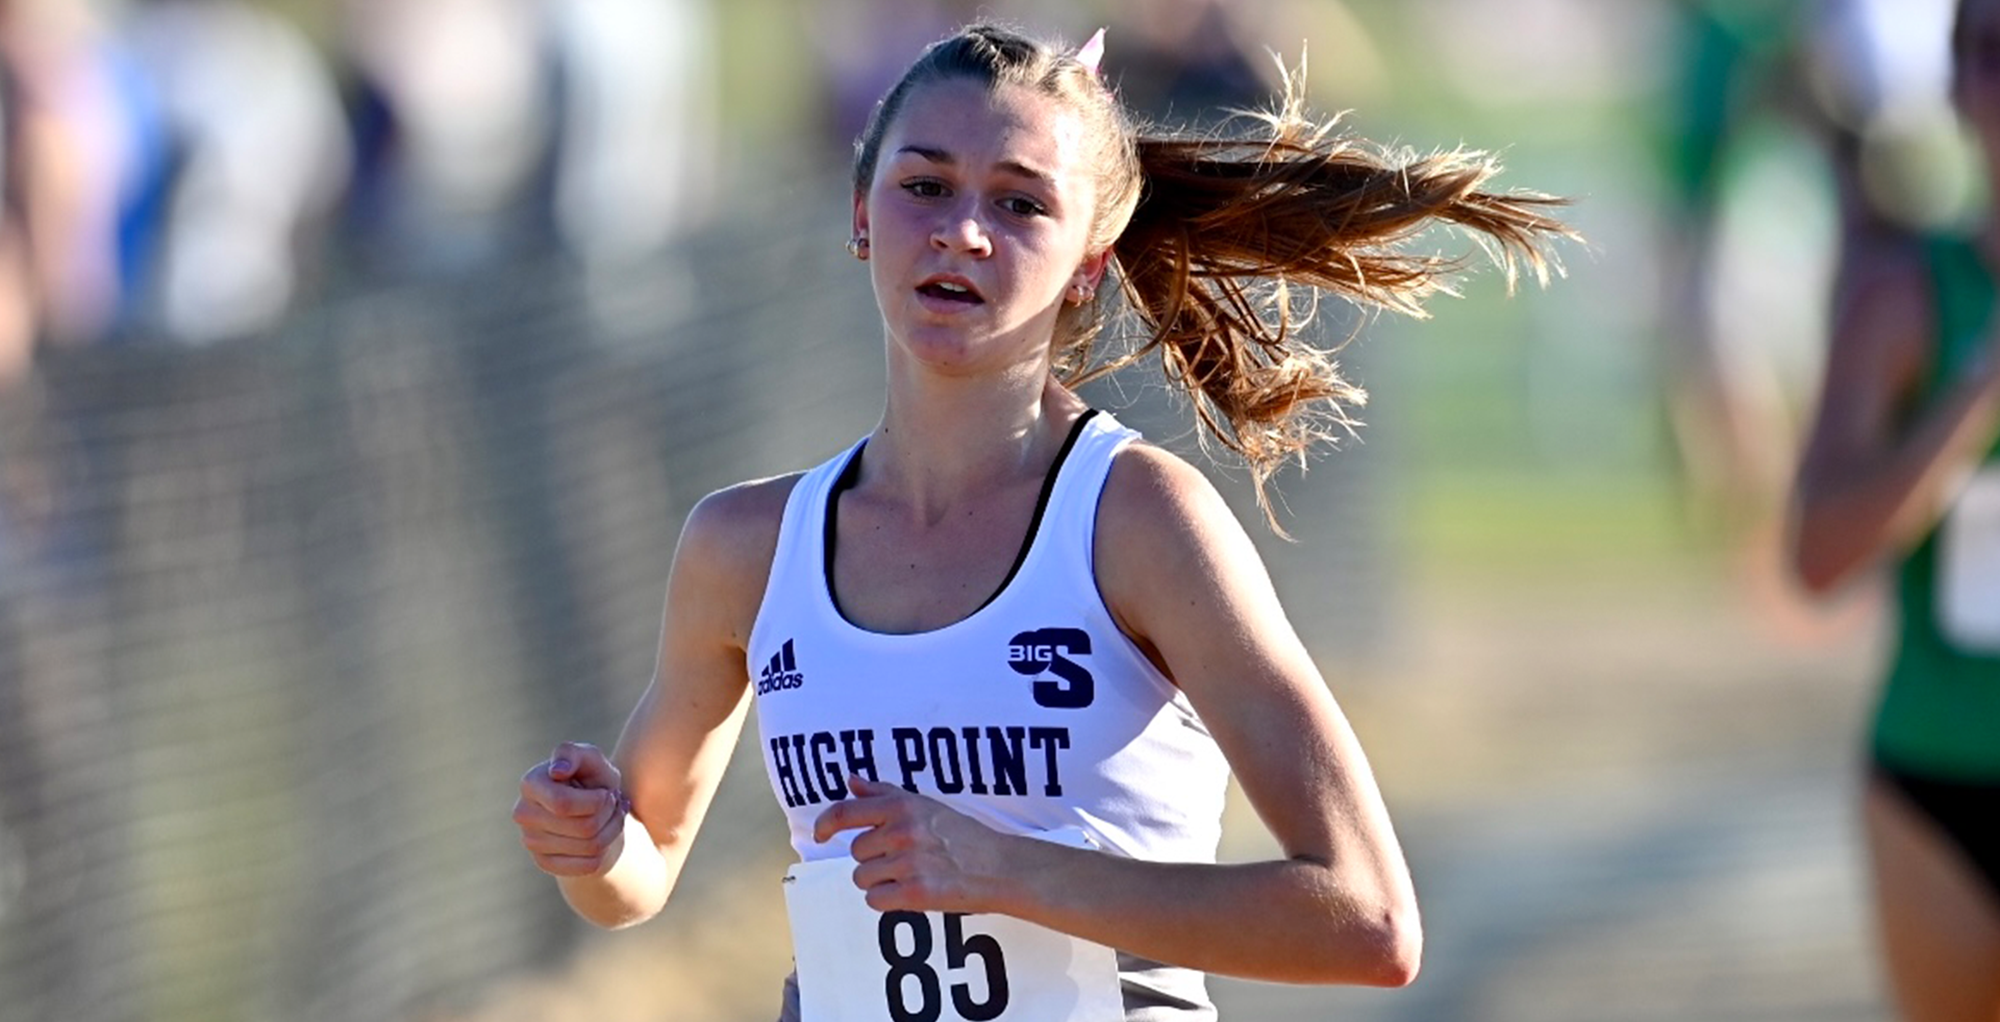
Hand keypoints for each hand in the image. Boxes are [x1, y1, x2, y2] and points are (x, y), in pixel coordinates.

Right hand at [513, 741, 628, 877]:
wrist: (592, 810)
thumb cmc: (590, 779)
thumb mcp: (590, 759)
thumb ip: (574, 753)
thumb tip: (557, 771)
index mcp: (530, 784)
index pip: (564, 804)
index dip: (597, 801)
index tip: (606, 792)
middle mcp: (524, 813)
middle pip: (584, 828)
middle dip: (610, 814)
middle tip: (615, 803)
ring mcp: (531, 841)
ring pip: (590, 847)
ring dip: (613, 829)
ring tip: (613, 815)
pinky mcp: (544, 863)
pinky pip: (589, 866)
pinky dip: (606, 850)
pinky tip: (605, 834)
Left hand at [812, 776, 1019, 913]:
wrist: (1000, 867)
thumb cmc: (962, 835)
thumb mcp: (924, 805)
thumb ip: (884, 793)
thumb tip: (851, 781)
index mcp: (902, 806)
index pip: (845, 812)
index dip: (825, 824)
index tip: (819, 834)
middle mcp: (901, 831)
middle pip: (855, 852)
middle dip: (873, 858)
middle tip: (905, 858)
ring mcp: (907, 862)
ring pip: (862, 878)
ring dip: (880, 881)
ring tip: (911, 874)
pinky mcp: (915, 892)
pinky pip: (874, 900)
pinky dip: (888, 900)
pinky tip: (910, 892)